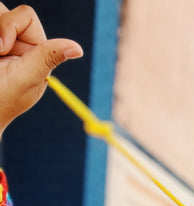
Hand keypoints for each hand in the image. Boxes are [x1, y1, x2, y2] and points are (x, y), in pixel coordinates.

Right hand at [0, 3, 82, 134]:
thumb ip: (47, 58)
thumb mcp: (25, 78)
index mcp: (34, 52)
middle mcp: (16, 43)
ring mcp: (1, 43)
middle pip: (5, 10)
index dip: (11, 26)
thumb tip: (78, 49)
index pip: (25, 16)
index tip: (1, 48)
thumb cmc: (0, 99)